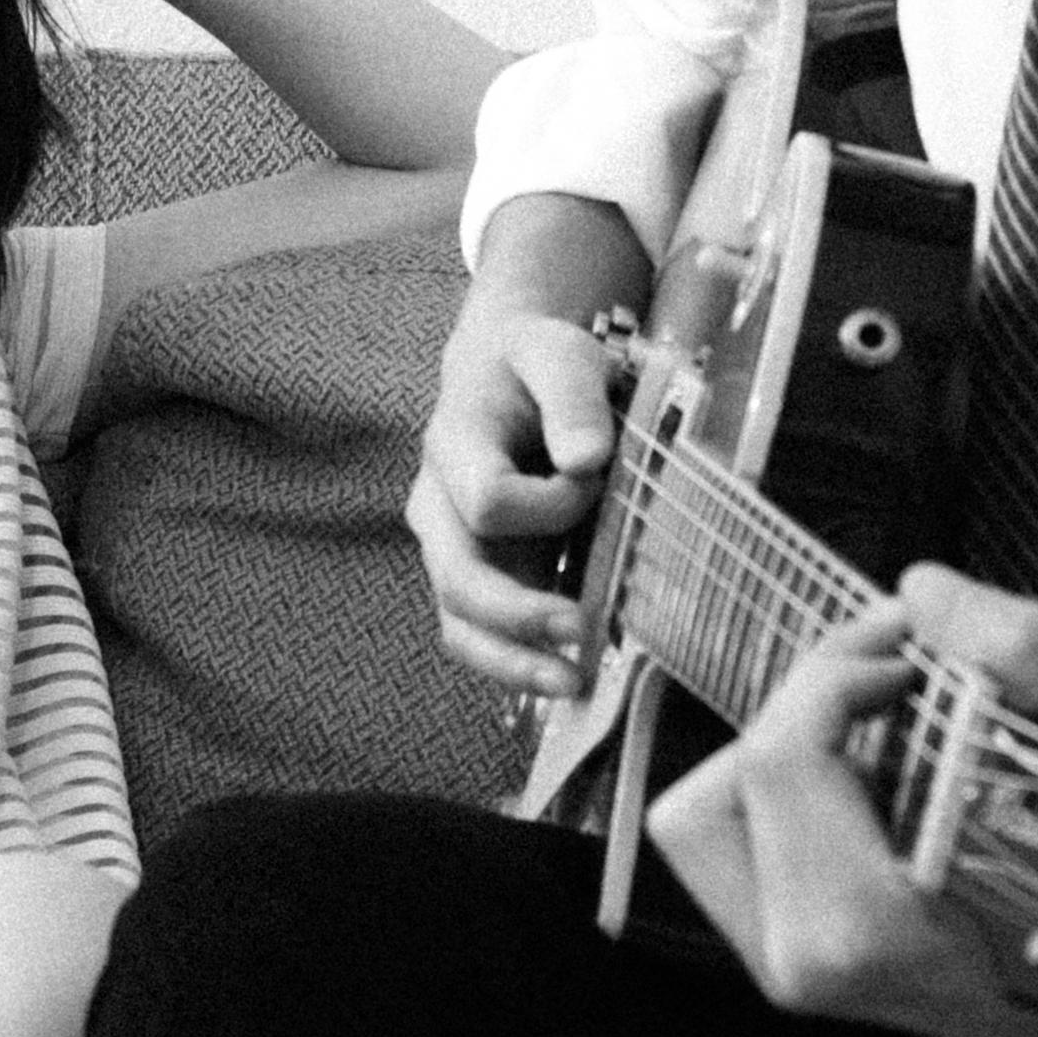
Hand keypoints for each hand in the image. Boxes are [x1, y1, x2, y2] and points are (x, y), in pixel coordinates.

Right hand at [411, 292, 627, 689]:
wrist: (506, 377)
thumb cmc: (537, 366)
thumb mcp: (560, 353)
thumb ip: (572, 397)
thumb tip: (585, 460)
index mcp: (455, 444)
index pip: (488, 500)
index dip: (549, 505)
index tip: (598, 479)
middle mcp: (439, 505)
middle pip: (458, 578)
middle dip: (519, 614)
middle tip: (583, 631)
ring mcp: (452, 550)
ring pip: (460, 624)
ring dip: (514, 661)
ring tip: (573, 683)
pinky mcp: (477, 579)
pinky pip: (481, 637)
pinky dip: (519, 665)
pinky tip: (567, 679)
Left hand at [638, 568, 1037, 1036]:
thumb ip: (1002, 642)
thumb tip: (923, 596)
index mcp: (867, 930)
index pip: (777, 761)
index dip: (838, 676)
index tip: (909, 657)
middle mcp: (817, 969)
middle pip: (710, 798)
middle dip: (797, 723)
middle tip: (883, 685)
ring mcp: (810, 978)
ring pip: (715, 832)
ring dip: (789, 765)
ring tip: (886, 738)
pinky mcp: (818, 968)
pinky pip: (754, 859)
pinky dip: (805, 805)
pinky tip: (892, 787)